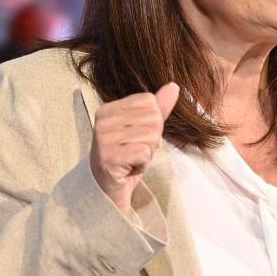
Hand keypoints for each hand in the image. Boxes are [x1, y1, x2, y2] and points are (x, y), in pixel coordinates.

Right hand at [89, 83, 179, 214]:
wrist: (107, 190)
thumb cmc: (127, 157)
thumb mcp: (144, 129)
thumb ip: (158, 108)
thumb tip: (173, 86)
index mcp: (108, 109)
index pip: (149, 101)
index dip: (152, 122)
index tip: (136, 138)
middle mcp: (103, 121)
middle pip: (153, 118)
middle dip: (152, 139)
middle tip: (134, 151)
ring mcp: (103, 139)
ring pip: (151, 136)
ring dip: (148, 152)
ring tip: (132, 159)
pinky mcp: (109, 158)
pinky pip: (144, 152)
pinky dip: (143, 163)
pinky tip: (130, 168)